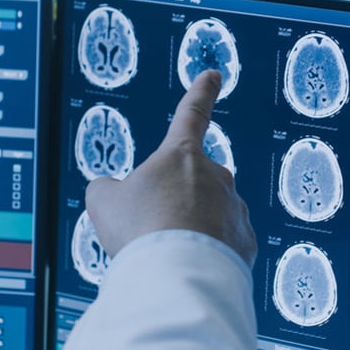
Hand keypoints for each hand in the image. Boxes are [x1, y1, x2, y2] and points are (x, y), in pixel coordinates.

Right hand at [85, 70, 256, 266]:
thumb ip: (107, 189)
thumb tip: (111, 193)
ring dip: (190, 231)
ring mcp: (235, 208)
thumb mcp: (104, 202)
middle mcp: (216, 176)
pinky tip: (188, 267)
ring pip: (209, 216)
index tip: (213, 75)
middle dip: (174, 203)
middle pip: (192, 183)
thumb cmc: (140, 231)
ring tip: (167, 254)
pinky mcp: (245, 242)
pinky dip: (206, 254)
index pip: (192, 114)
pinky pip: (223, 244)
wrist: (176, 274)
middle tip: (151, 230)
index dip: (201, 93)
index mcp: (181, 155)